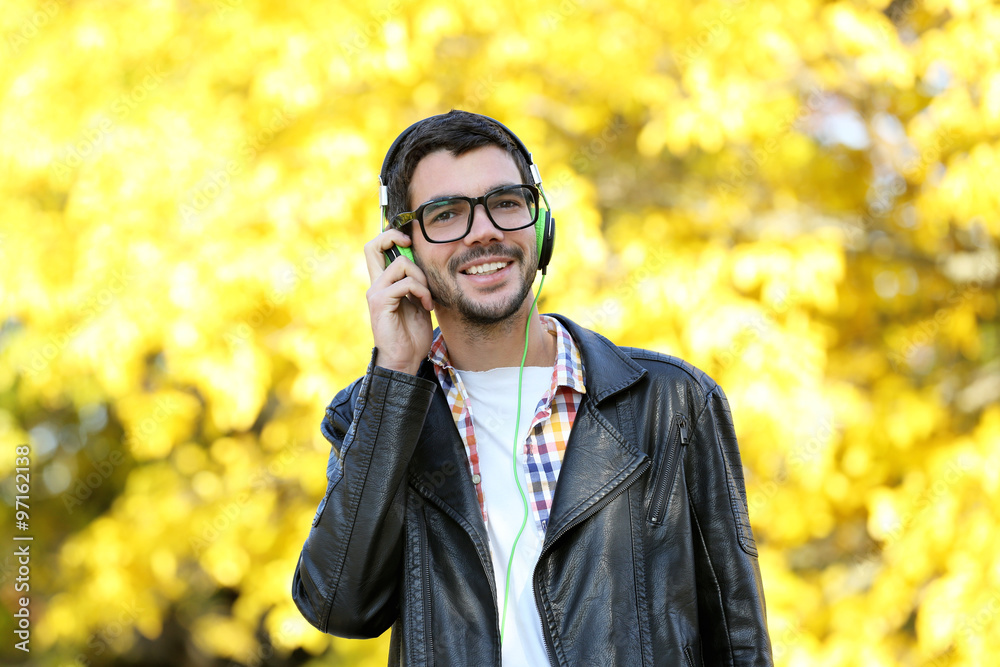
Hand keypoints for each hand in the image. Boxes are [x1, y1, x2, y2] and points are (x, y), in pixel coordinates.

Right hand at [364, 229, 433, 374]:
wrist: (404, 361)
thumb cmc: (412, 335)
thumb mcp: (418, 303)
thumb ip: (417, 284)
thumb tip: (425, 265)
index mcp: (383, 284)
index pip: (376, 249)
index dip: (390, 237)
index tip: (410, 241)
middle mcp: (375, 285)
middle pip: (372, 246)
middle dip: (393, 237)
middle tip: (411, 245)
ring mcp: (376, 293)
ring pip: (401, 265)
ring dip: (422, 279)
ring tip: (427, 297)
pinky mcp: (380, 303)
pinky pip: (405, 284)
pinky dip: (422, 292)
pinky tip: (426, 306)